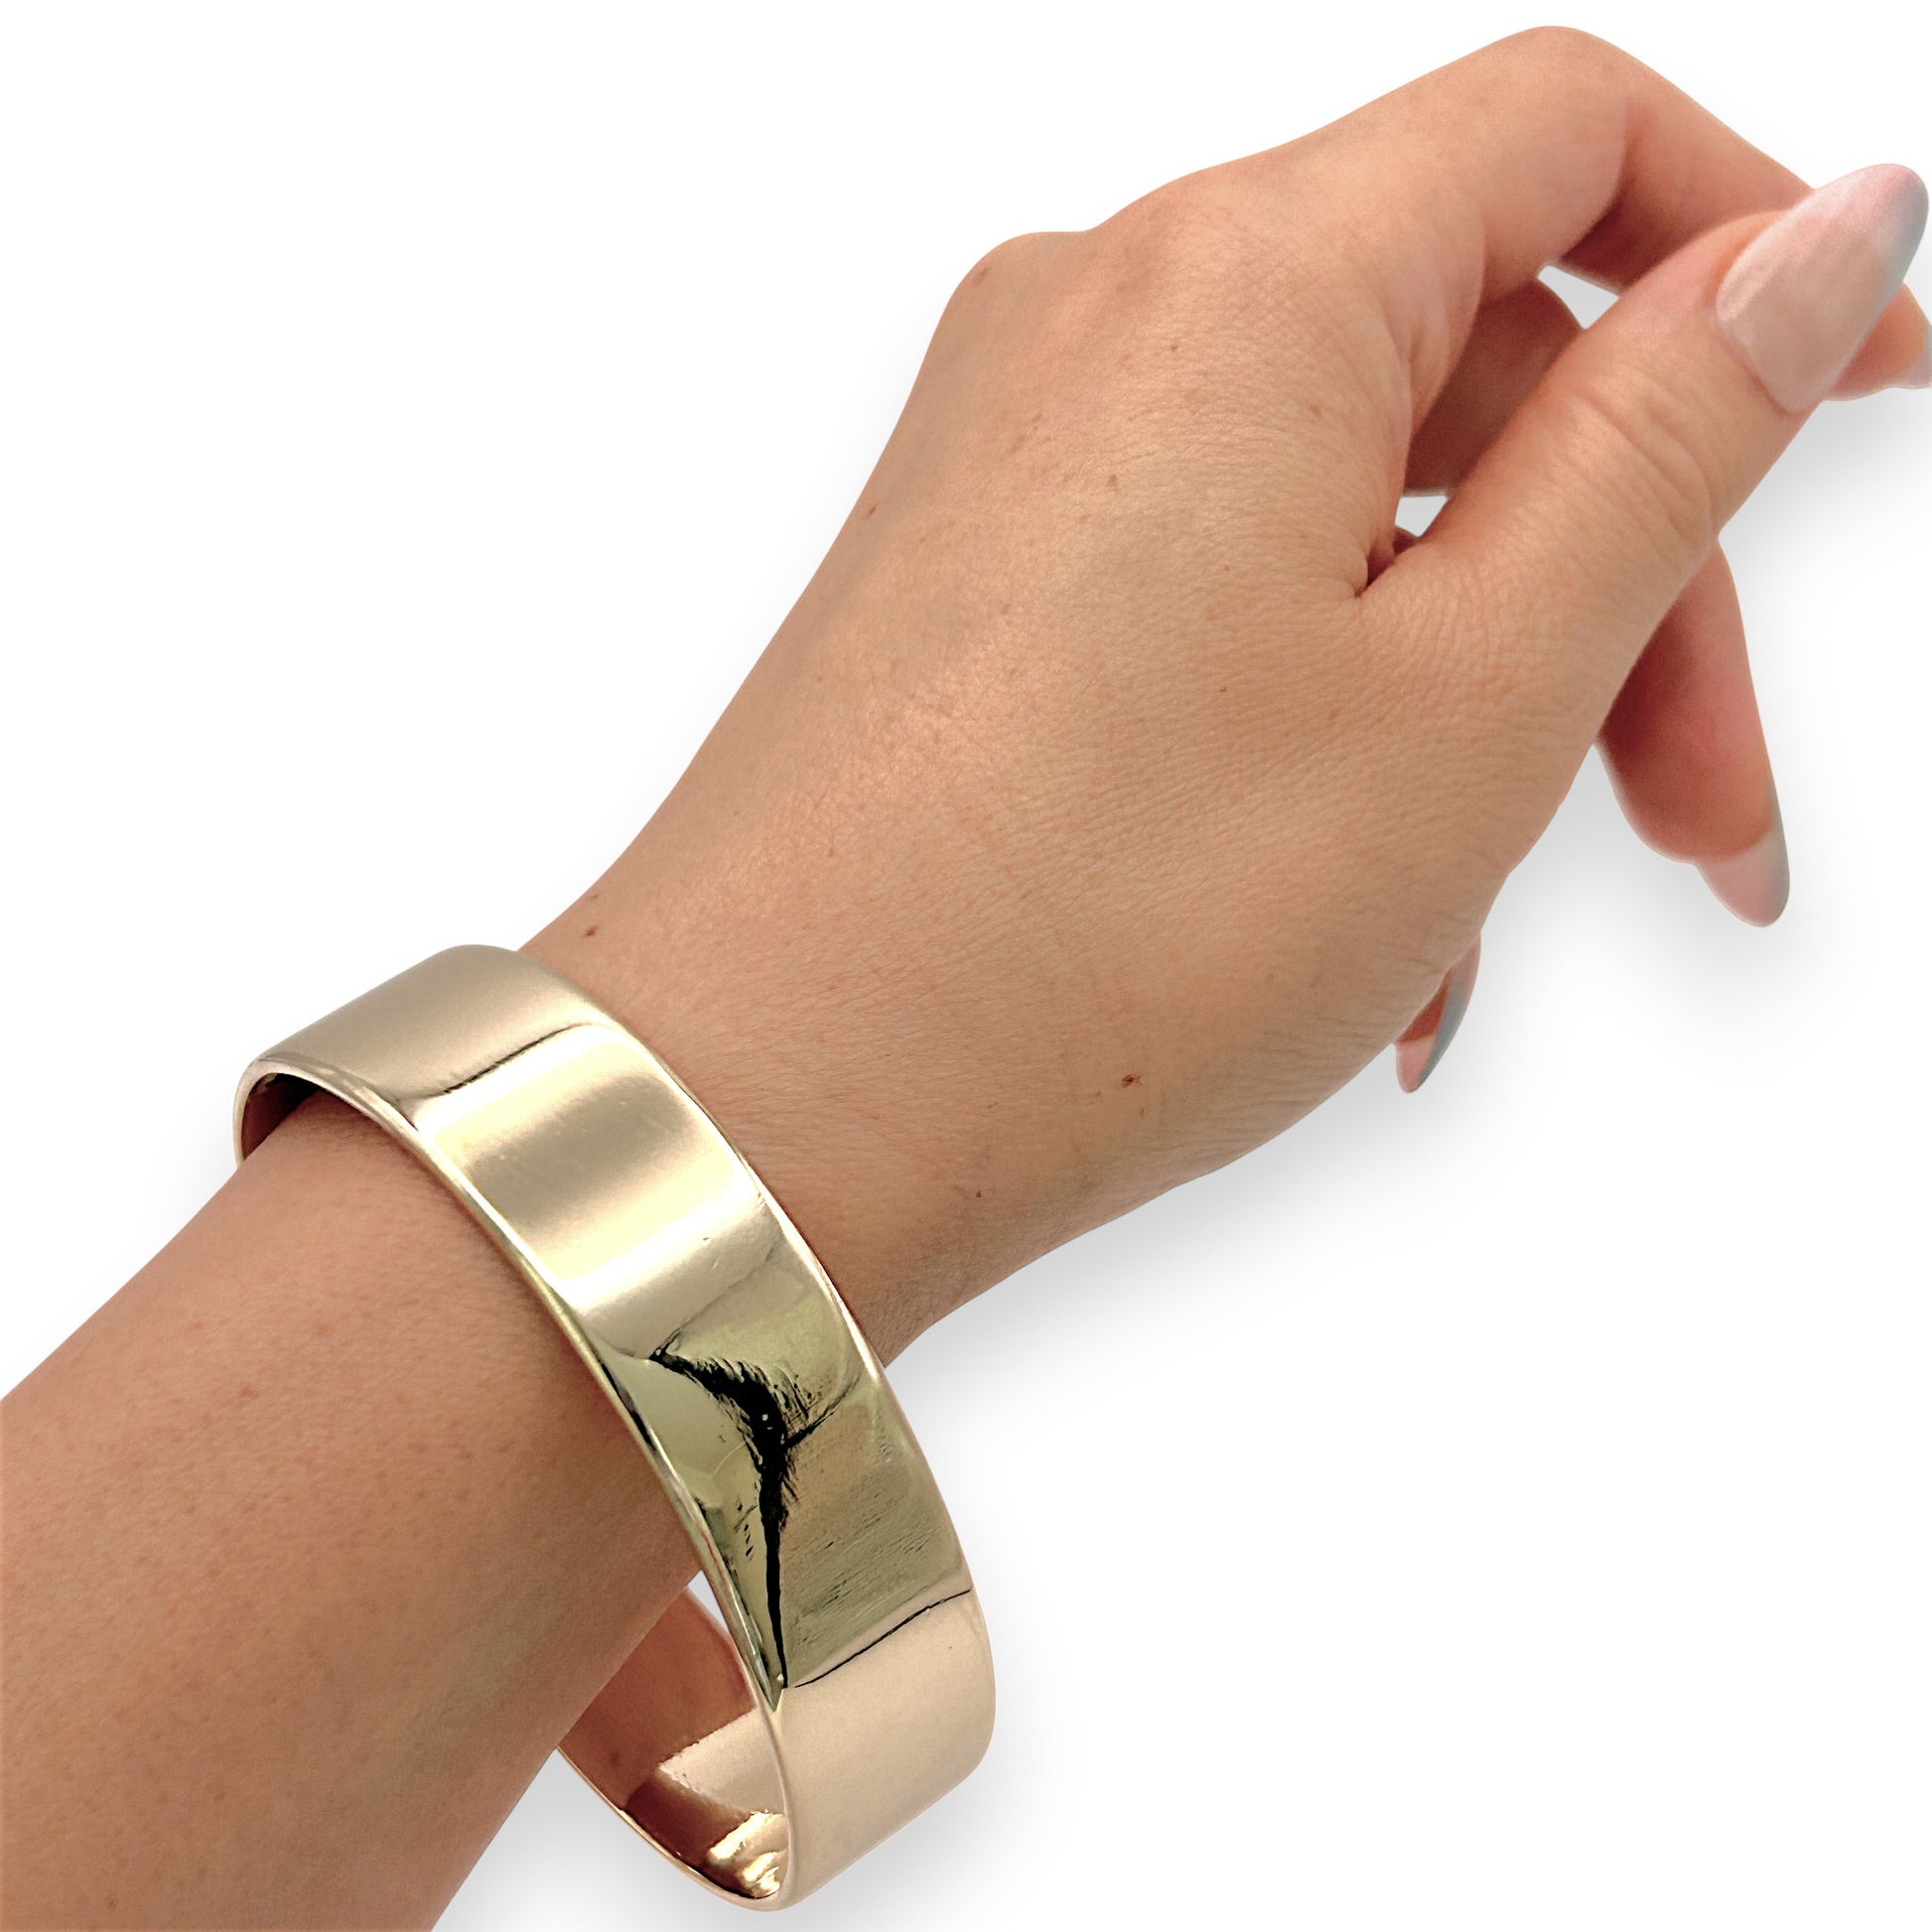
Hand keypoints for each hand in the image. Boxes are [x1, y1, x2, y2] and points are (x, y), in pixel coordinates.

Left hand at [527, 28, 1926, 1356]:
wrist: (771, 1106)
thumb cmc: (1099, 931)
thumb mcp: (1473, 693)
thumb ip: (1668, 446)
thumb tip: (1822, 235)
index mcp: (1243, 281)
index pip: (1564, 135)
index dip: (1752, 238)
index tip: (1871, 388)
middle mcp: (1103, 320)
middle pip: (1471, 372)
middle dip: (1631, 596)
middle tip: (1707, 828)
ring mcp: (1018, 455)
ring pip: (1351, 518)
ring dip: (1480, 709)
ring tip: (1486, 940)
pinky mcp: (975, 579)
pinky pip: (1221, 600)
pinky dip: (1330, 733)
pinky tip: (1367, 939)